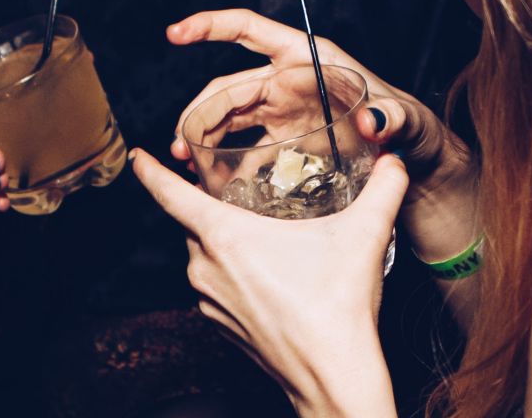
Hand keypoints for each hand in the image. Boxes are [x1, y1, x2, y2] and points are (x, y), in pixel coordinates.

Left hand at [131, 148, 404, 415]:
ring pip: (206, 255)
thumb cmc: (336, 305)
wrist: (331, 376)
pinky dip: (232, 274)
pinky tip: (268, 277)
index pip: (170, 194)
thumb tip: (395, 158)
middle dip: (215, 208)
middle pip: (195, 223)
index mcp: (223, 236)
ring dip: (227, 244)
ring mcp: (207, 298)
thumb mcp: (363, 235)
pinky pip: (214, 285)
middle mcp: (204, 266)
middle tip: (245, 199)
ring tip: (266, 241)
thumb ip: (382, 189)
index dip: (150, 172)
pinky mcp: (216, 323)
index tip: (137, 156)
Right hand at [167, 9, 470, 198]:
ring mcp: (283, 111)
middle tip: (182, 146)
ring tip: (186, 163)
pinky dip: (225, 162)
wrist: (416, 166)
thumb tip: (372, 119)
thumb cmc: (416, 130)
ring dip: (202, 137)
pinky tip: (212, 183)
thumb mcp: (409, 120)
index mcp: (308, 59)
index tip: (175, 33)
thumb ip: (392, 118)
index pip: (249, 31)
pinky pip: (244, 148)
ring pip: (228, 116)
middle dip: (198, 111)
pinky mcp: (284, 141)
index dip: (210, 26)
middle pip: (228, 86)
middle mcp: (288, 80)